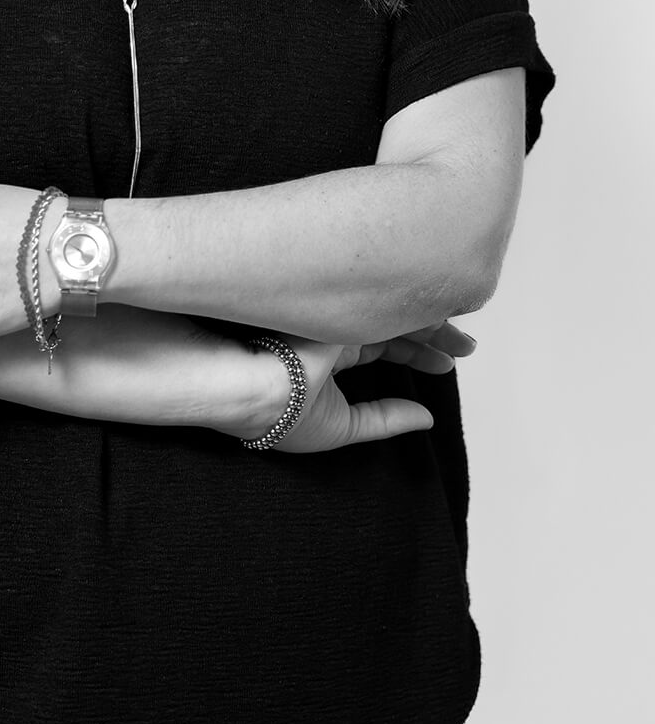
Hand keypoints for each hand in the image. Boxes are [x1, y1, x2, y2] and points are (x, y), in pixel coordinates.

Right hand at [240, 322, 475, 453]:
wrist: (254, 390)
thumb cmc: (282, 415)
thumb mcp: (344, 426)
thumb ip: (384, 419)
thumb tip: (426, 418)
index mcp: (327, 354)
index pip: (381, 346)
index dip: (415, 353)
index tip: (448, 362)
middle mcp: (336, 328)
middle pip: (394, 325)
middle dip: (431, 334)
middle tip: (467, 345)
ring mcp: (338, 310)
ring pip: (395, 310)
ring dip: (432, 324)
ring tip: (466, 341)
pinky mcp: (342, 297)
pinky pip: (391, 301)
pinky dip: (419, 310)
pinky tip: (445, 319)